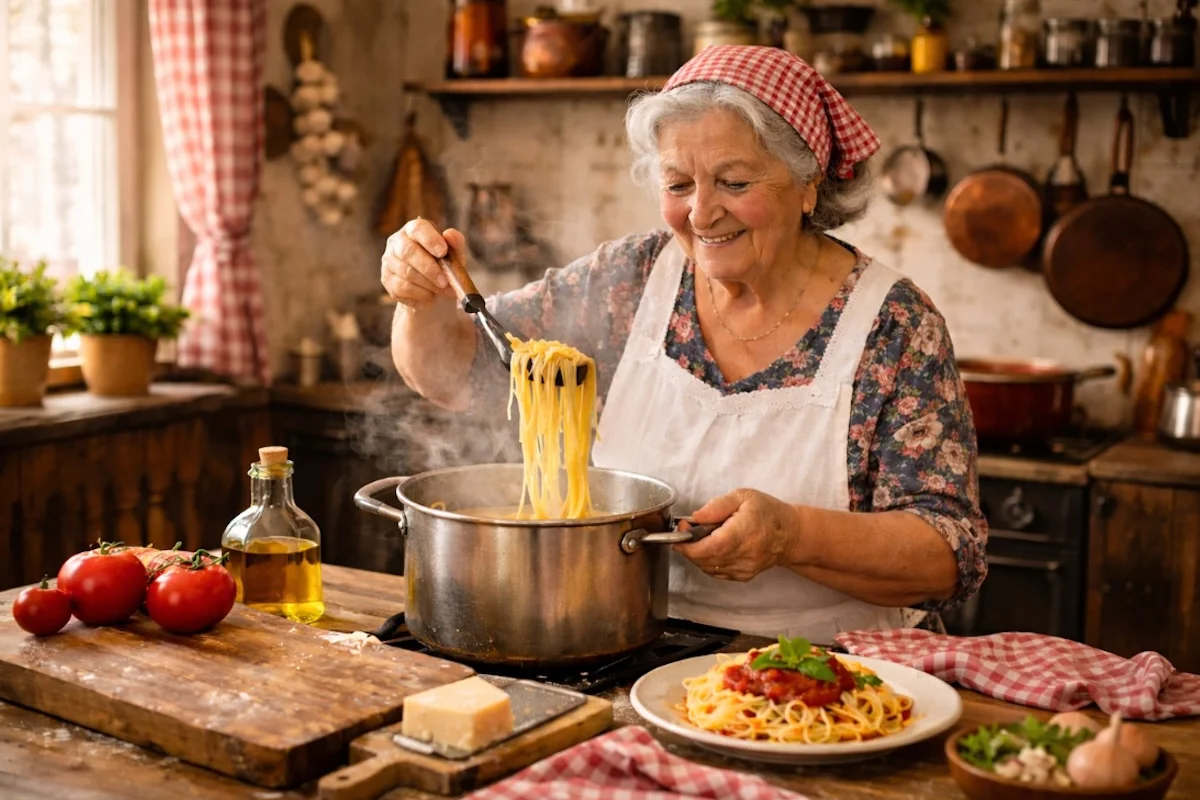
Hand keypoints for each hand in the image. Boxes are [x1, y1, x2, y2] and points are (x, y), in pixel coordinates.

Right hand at [380, 218, 466, 309]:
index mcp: (414, 230)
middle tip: (445, 281)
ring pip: (407, 273)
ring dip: (429, 284)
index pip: (418, 228)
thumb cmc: (443, 267)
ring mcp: (389, 261)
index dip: (430, 239)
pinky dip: (421, 295)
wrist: (433, 291)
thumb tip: (449, 235)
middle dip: (429, 268)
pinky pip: (403, 289)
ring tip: (443, 291)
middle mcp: (397, 242)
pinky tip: (430, 296)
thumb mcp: (454, 255)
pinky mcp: (387, 280)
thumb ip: (455, 243)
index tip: (443, 252)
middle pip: (408, 251)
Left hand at [674, 489, 801, 581]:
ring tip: (703, 537)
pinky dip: (707, 561)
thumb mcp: (743, 496)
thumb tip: (695, 518)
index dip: (689, 543)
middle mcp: (745, 554)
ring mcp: (744, 568)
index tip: (681, 529)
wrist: (790, 534)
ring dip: (697, 554)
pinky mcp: (743, 576)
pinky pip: (715, 572)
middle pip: (705, 559)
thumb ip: (717, 505)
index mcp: (745, 532)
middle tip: (688, 530)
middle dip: (688, 546)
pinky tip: (712, 547)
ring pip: (707, 568)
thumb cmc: (767, 512)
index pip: (712, 546)